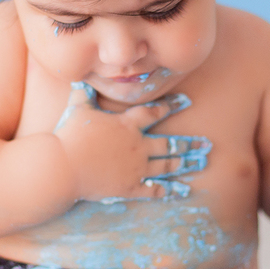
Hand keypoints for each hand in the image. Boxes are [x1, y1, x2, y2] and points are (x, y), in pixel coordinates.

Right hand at [54, 82, 210, 199]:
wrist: (63, 166)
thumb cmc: (69, 135)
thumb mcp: (78, 107)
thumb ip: (84, 93)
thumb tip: (82, 77)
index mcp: (127, 125)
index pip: (154, 112)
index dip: (172, 106)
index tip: (186, 102)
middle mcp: (138, 146)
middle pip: (170, 144)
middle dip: (190, 144)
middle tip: (206, 144)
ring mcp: (136, 168)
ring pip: (168, 166)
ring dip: (186, 164)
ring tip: (200, 163)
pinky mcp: (130, 187)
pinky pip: (155, 190)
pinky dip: (170, 190)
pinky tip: (184, 191)